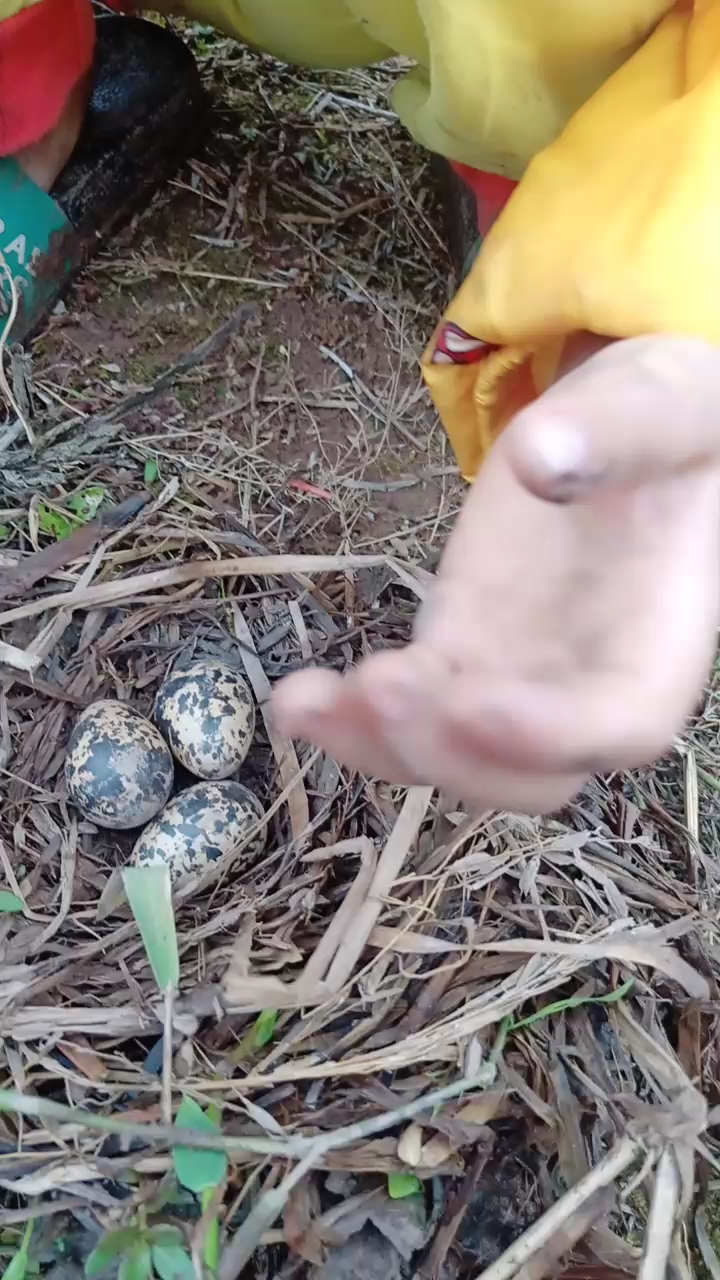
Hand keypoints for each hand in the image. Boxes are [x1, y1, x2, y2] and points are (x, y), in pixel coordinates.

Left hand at [273, 336, 719, 812]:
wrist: (625, 427)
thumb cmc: (671, 421)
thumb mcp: (667, 404)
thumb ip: (617, 430)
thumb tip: (543, 457)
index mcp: (659, 639)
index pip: (621, 723)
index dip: (552, 734)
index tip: (473, 703)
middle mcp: (587, 681)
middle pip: (528, 775)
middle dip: (449, 753)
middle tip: (382, 688)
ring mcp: (514, 675)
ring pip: (452, 756)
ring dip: (379, 745)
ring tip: (310, 701)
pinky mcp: (457, 648)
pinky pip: (406, 709)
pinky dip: (348, 715)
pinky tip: (295, 697)